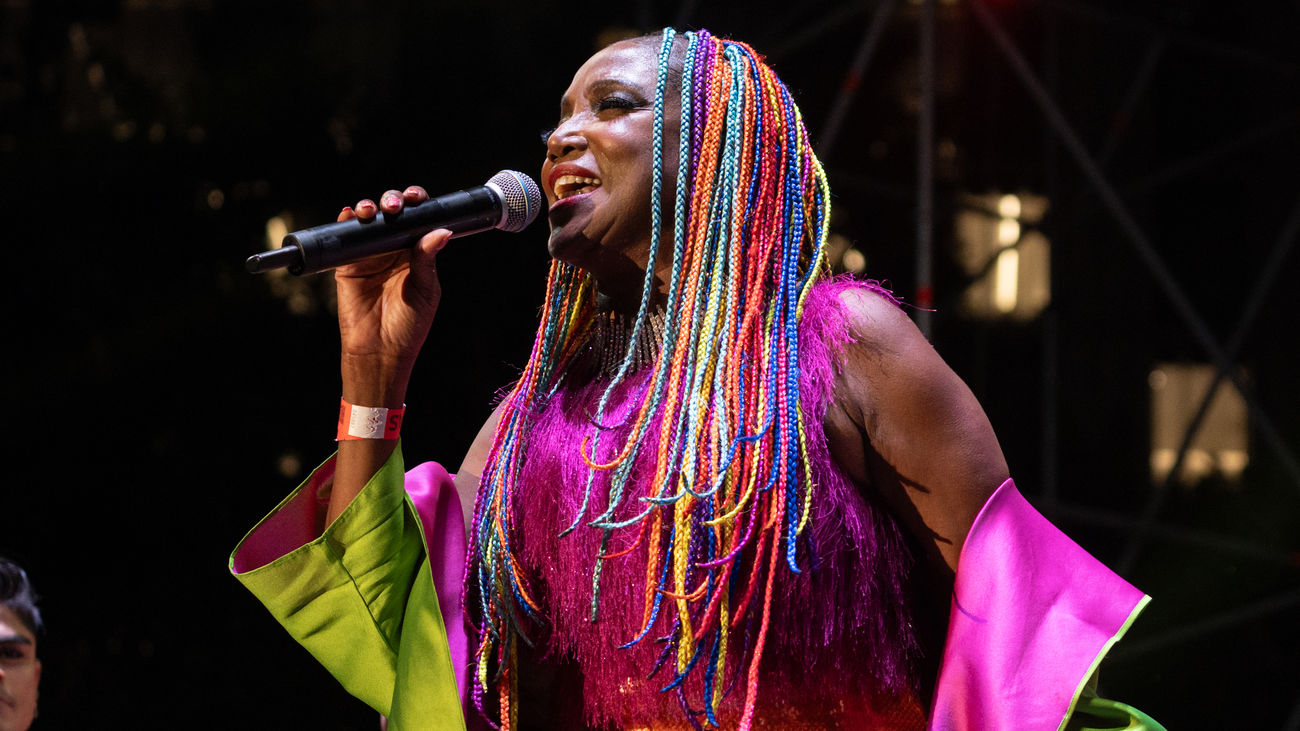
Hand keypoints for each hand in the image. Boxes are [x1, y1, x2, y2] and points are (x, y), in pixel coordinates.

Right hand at [334, 185, 448, 407]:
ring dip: (369, 207)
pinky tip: (350, 214)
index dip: (417, 204)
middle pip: (392, 214)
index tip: (417, 198)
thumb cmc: (408, 326)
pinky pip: (345, 238)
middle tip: (394, 205)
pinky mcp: (348, 264)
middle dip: (392, 201)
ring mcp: (370, 255)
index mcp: (416, 253)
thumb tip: (440, 231)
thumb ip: (426, 260)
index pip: (418, 220)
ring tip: (372, 210)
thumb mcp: (425, 291)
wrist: (380, 351)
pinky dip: (346, 222)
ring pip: (369, 221)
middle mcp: (393, 250)